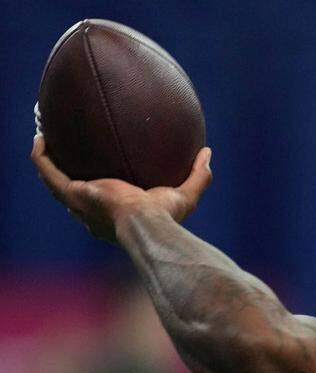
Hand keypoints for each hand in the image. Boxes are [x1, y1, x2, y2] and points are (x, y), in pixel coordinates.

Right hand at [30, 134, 211, 243]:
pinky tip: (41, 137)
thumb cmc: (166, 217)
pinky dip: (41, 156)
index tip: (98, 169)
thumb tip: (207, 152)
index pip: (101, 203)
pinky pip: (47, 171)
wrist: (146, 224)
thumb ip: (199, 175)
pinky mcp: (72, 193)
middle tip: (65, 152)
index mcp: (114, 215)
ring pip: (53, 182)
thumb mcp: (186, 194)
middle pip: (72, 192)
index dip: (95, 187)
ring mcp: (79, 203)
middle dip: (66, 173)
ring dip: (46, 161)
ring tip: (45, 140)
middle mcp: (91, 212)